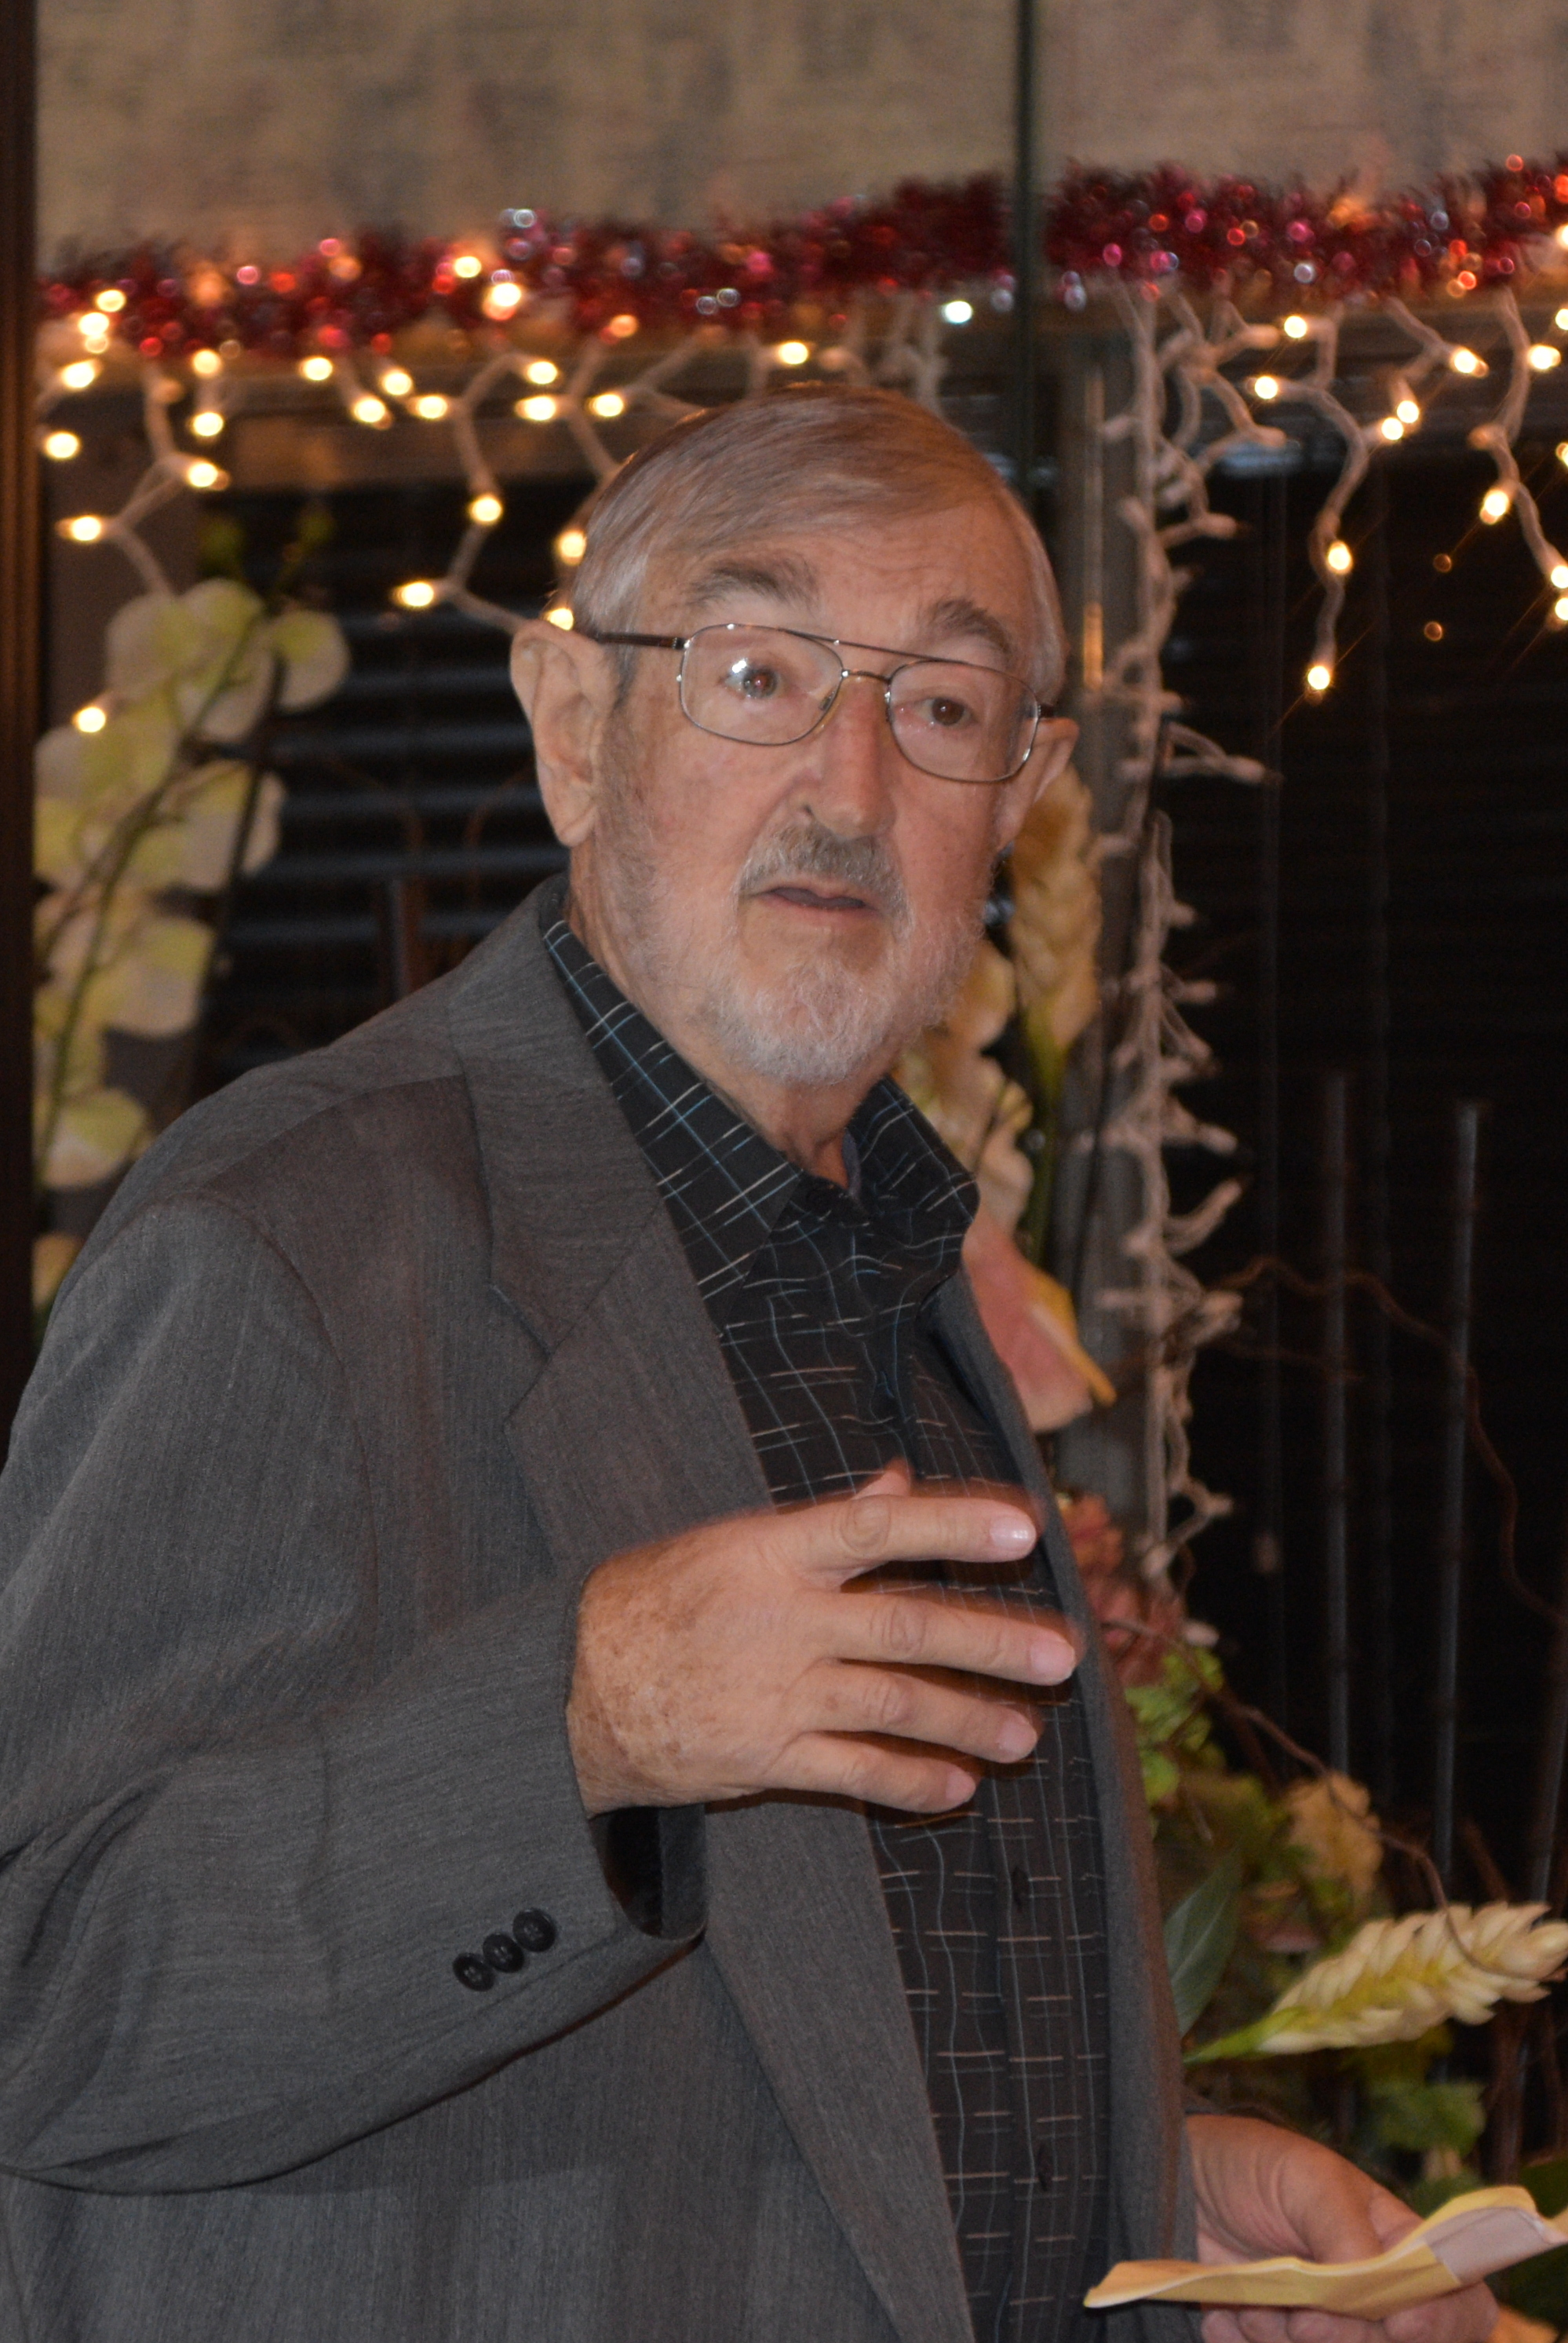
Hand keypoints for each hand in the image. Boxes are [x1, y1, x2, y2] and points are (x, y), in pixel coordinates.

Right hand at [566, 1462, 1079, 1815]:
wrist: (571, 1688)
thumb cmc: (660, 1597)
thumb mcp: (733, 1541)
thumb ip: (826, 1520)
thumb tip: (900, 1480)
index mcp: (772, 1552)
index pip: (876, 1526)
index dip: (952, 1522)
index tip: (1026, 1524)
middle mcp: (781, 1619)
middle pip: (904, 1626)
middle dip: (990, 1643)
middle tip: (1063, 1659)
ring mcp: (775, 1692)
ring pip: (891, 1706)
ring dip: (965, 1720)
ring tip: (1026, 1736)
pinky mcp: (764, 1756)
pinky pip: (851, 1772)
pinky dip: (908, 1780)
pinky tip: (958, 1788)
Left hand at [1188, 2114, 1496, 2342]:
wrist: (1177, 2183)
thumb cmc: (1249, 2165)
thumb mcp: (1304, 2178)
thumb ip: (1345, 2231)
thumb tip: (1371, 2289)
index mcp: (1395, 2246)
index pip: (1460, 2302)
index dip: (1441, 2322)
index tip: (1396, 2324)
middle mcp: (1368, 2295)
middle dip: (1343, 2337)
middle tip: (1298, 2317)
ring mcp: (1322, 2324)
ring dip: (1284, 2340)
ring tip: (1249, 2301)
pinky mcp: (1277, 2341)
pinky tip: (1221, 2315)